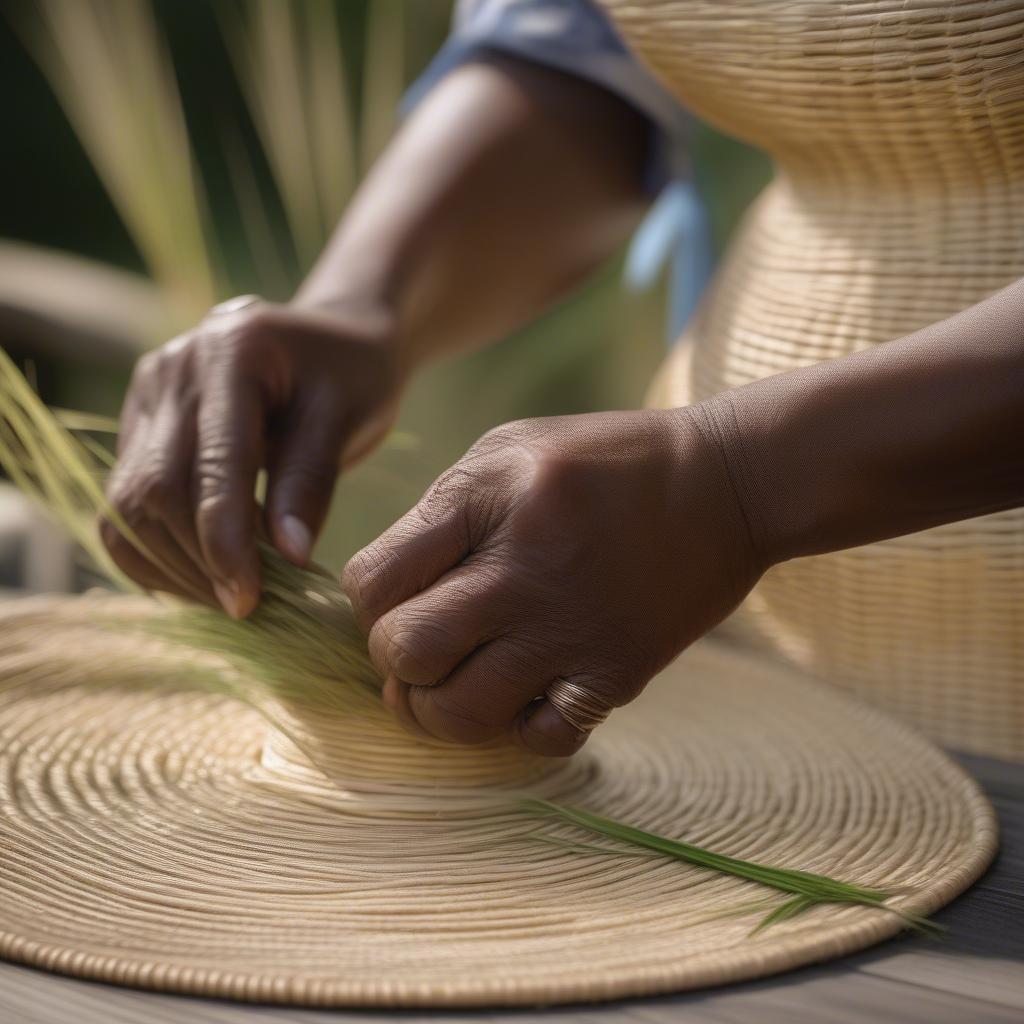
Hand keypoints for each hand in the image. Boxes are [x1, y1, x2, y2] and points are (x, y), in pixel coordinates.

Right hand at [102, 298, 401, 616]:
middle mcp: (172, 370)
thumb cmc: (351, 378)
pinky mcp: (137, 425)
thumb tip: (288, 559)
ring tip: (231, 597)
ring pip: (125, 506)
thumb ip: (311, 483)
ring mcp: (145, 395)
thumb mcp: (346, 420)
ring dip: (172, 566)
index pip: (211, 465)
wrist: (330, 342)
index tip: (249, 601)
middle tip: (249, 608)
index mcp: (231, 352)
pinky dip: (154, 554)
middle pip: (154, 491)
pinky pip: (122, 506)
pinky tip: (203, 577)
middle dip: (197, 564)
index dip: (224, 541)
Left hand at [342, 408, 765, 755]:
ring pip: (459, 713)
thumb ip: (438, 514)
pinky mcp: (617, 674)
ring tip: (452, 684)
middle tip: (418, 648)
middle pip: (405, 652)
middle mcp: (524, 568)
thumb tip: (382, 594)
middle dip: (394, 659)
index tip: (398, 598)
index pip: (373, 582)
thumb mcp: (508, 449)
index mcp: (487, 499)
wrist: (725, 483)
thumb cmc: (602, 462)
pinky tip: (525, 695)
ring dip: (437, 709)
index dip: (369, 601)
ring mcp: (572, 629)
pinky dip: (518, 729)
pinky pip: (538, 739)